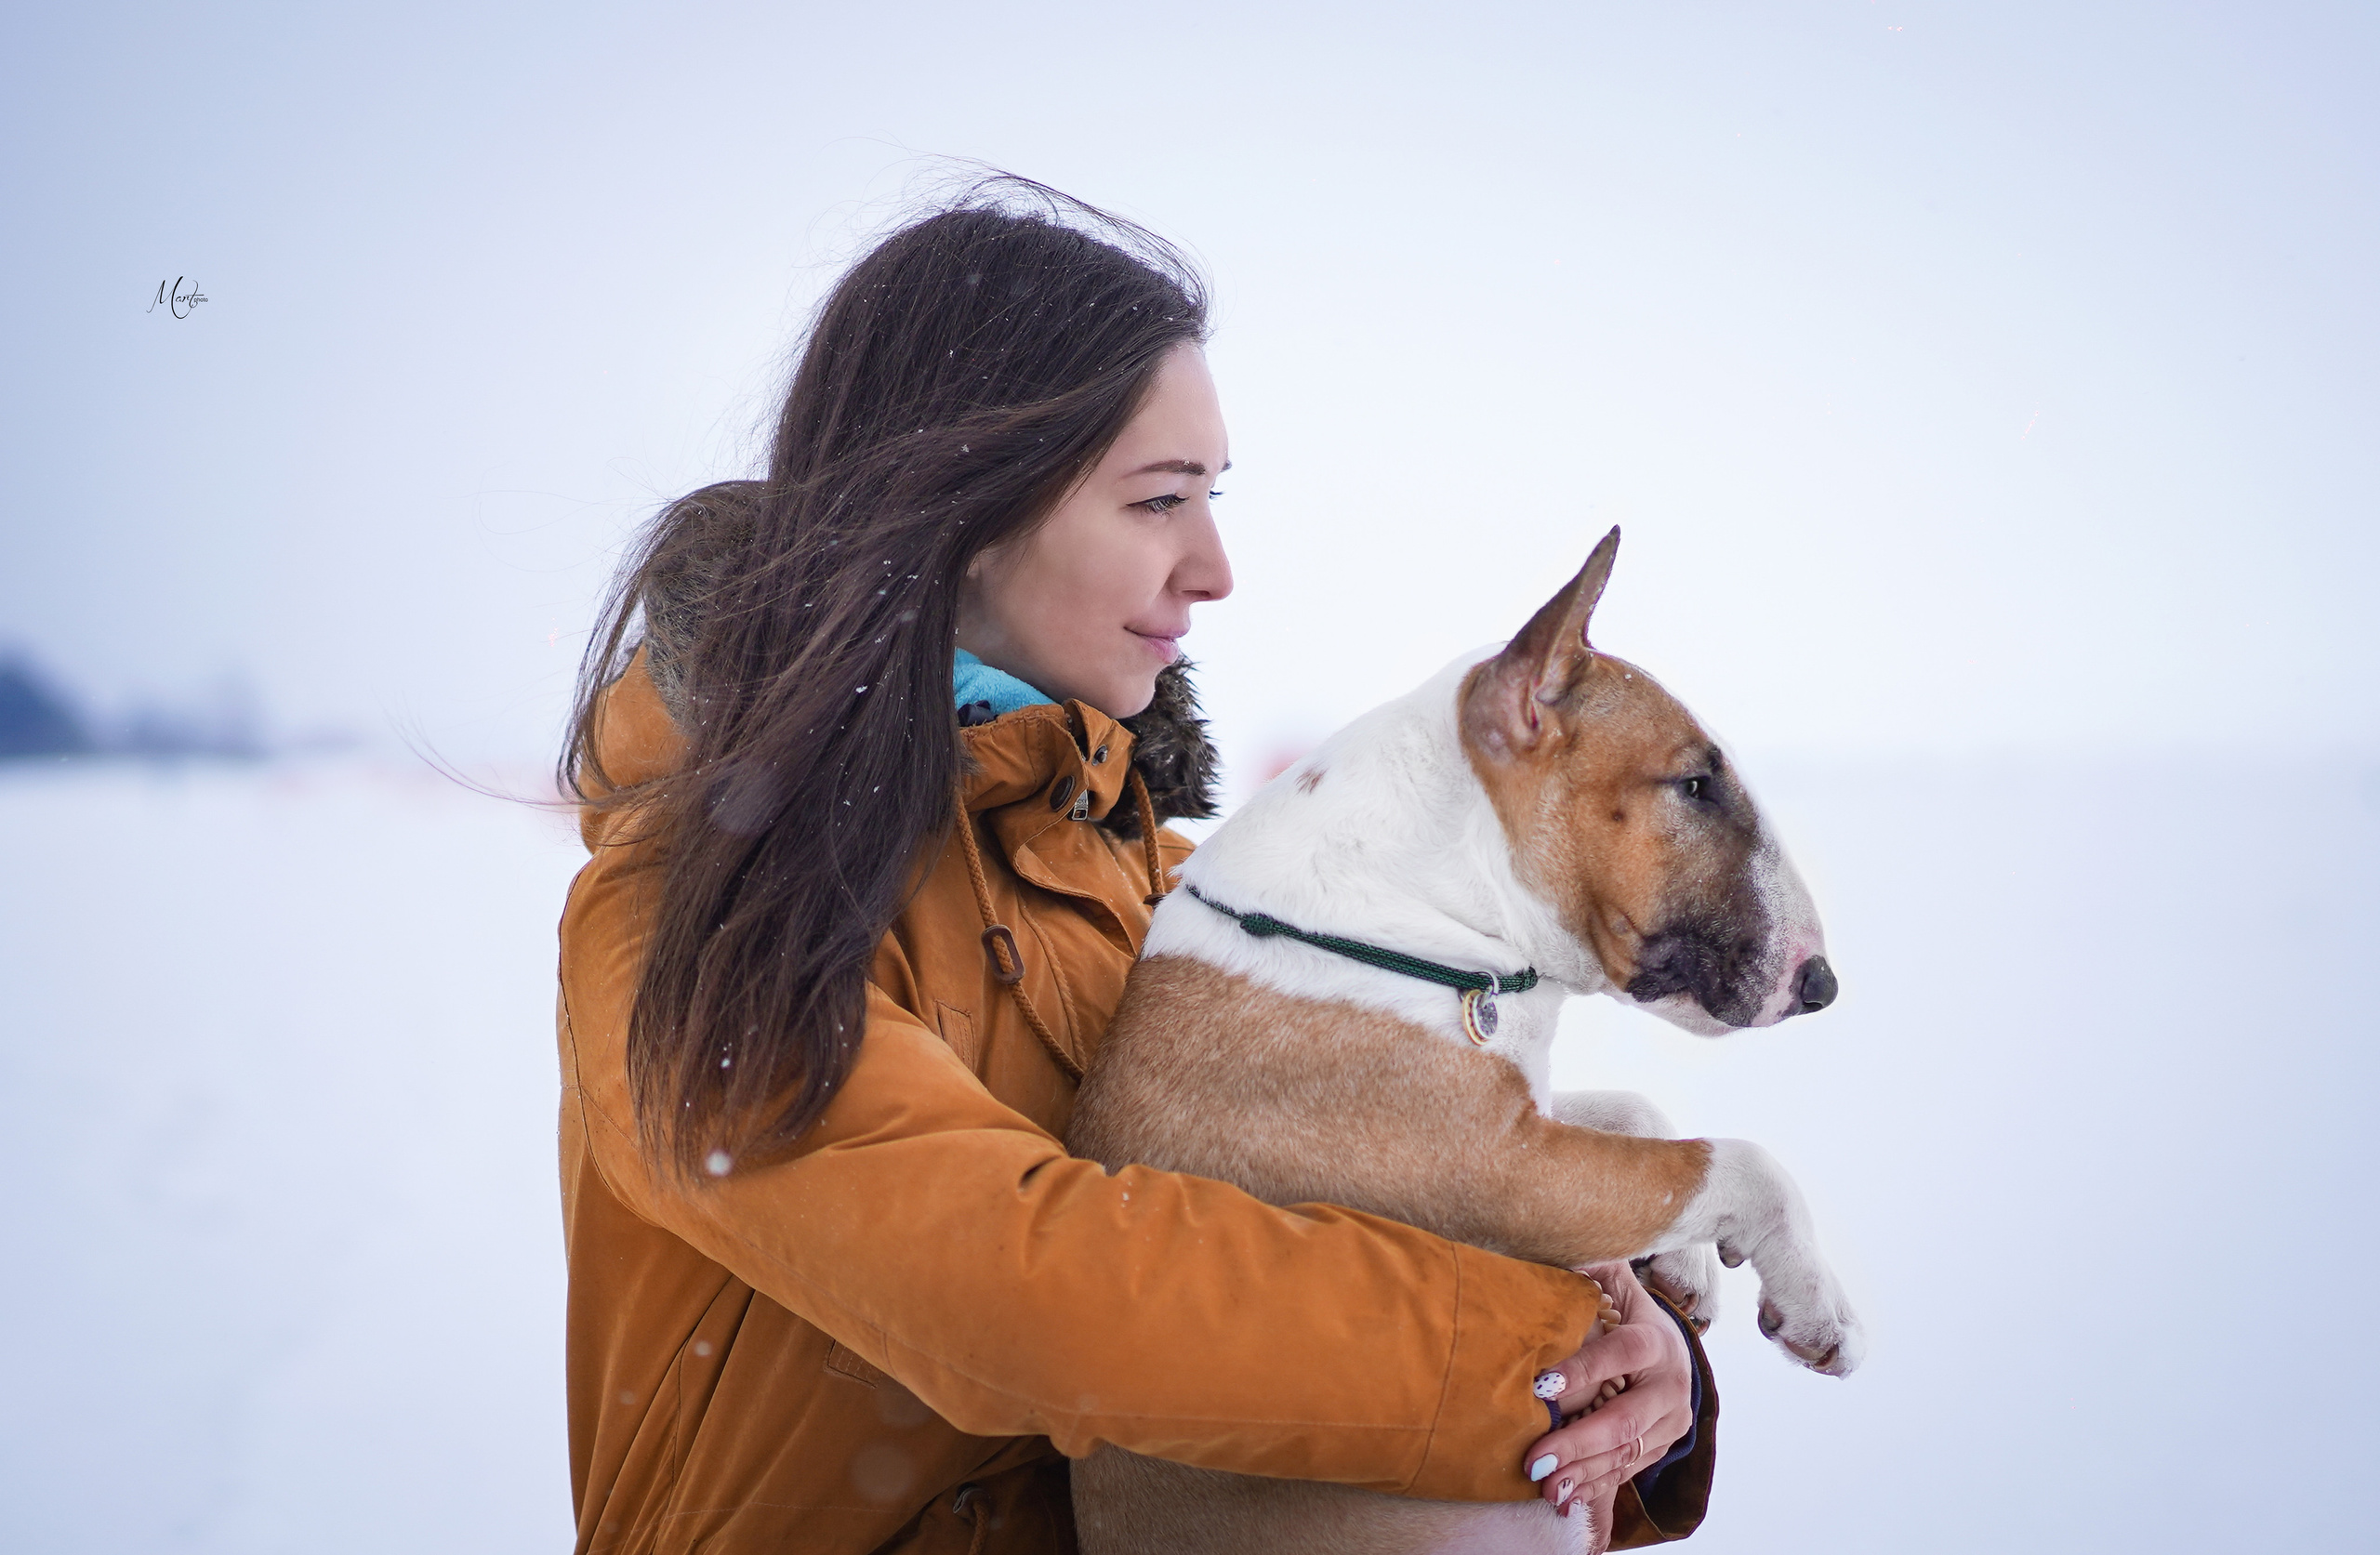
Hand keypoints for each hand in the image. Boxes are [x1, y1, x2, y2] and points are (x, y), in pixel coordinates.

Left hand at [1520, 1260, 1694, 1527]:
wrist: (1674, 1355)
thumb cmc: (1629, 1316)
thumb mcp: (1619, 1287)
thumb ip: (1594, 1268)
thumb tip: (1563, 1242)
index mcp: (1655, 1341)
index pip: (1621, 1354)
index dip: (1584, 1369)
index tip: (1541, 1384)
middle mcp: (1669, 1386)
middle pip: (1625, 1419)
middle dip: (1578, 1441)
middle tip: (1535, 1459)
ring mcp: (1670, 1423)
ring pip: (1627, 1454)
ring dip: (1583, 1472)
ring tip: (1544, 1485)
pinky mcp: (1663, 1448)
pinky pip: (1629, 1473)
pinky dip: (1597, 1487)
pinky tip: (1566, 1498)